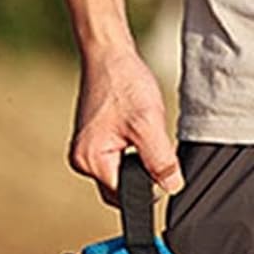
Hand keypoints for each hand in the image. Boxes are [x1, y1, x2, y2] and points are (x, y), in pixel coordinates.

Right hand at [69, 44, 181, 203]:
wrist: (108, 56)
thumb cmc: (124, 84)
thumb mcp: (150, 125)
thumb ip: (161, 161)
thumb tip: (171, 187)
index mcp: (91, 161)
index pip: (126, 197)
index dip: (149, 187)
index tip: (160, 164)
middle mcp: (82, 161)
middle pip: (122, 190)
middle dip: (143, 175)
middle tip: (151, 142)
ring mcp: (85, 152)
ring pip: (121, 175)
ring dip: (138, 163)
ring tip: (141, 132)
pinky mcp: (92, 143)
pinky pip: (117, 161)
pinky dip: (132, 152)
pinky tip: (135, 130)